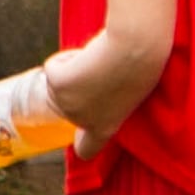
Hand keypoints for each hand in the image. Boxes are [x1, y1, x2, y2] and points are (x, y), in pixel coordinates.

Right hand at [41, 25, 168, 149]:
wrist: (134, 47)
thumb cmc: (142, 63)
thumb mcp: (131, 91)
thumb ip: (109, 98)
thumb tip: (89, 86)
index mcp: (107, 127)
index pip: (88, 148)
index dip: (81, 142)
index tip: (78, 142)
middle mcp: (83, 121)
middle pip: (66, 102)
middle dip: (77, 85)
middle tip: (104, 70)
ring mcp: (67, 104)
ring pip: (57, 82)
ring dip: (73, 68)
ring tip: (100, 62)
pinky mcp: (56, 85)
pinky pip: (52, 67)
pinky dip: (66, 57)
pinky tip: (88, 55)